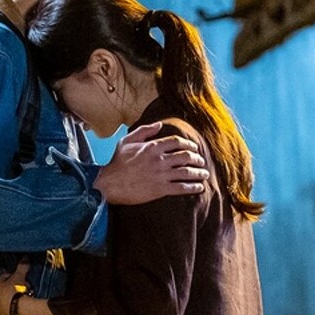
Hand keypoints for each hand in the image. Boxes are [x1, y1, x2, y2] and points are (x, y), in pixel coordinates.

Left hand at [0, 261, 29, 314]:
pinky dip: (12, 309)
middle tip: (20, 287)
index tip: (18, 277)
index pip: (1, 278)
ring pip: (3, 302)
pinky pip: (7, 312)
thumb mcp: (19, 275)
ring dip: (10, 300)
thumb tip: (25, 257)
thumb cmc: (16, 290)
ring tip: (21, 297)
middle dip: (9, 289)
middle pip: (0, 291)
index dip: (10, 277)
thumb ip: (21, 266)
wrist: (21, 309)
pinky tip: (19, 307)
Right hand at [94, 121, 208, 204]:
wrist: (110, 184)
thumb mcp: (127, 141)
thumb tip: (159, 125)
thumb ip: (144, 131)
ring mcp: (161, 175)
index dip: (189, 144)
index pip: (177, 142)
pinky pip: (182, 187)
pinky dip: (193, 187)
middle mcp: (159, 160)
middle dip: (197, 158)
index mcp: (152, 147)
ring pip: (187, 172)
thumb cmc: (117, 162)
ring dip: (199, 173)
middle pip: (186, 156)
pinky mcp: (160, 189)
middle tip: (201, 161)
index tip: (194, 147)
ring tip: (204, 174)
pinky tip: (199, 187)